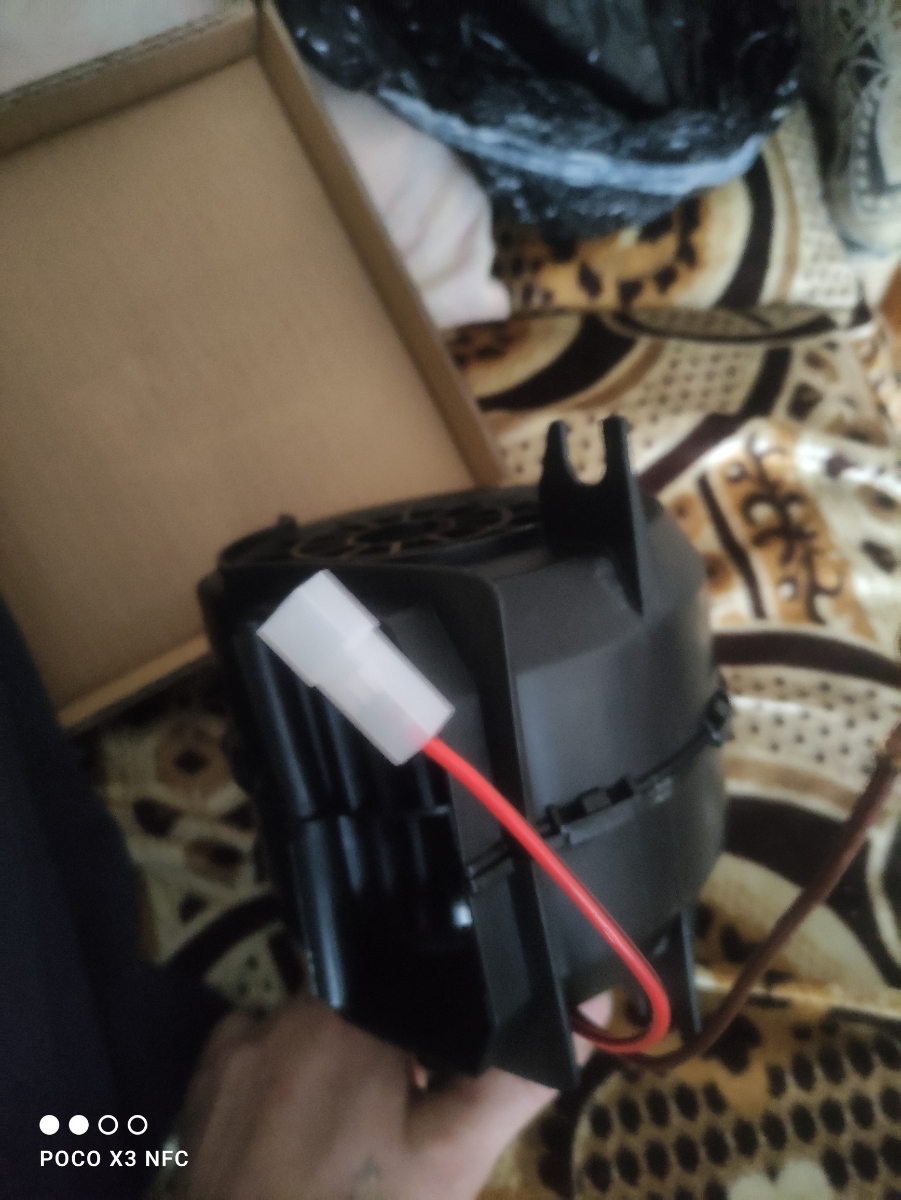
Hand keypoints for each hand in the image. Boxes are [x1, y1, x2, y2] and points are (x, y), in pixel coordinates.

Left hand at [175, 992, 610, 1199]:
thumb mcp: (452, 1158)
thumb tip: (586, 1009)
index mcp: (344, 1012)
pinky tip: (304, 1139)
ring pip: (317, 1031)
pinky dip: (291, 1082)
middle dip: (393, 1052)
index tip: (443, 1081)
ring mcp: (235, 1043)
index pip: (415, 983)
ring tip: (357, 1139)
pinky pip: (266, 1054)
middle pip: (366, 1007)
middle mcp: (281, 1008)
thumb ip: (513, 1077)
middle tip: (404, 1123)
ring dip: (344, 1066)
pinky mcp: (205, 1079)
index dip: (440, 1031)